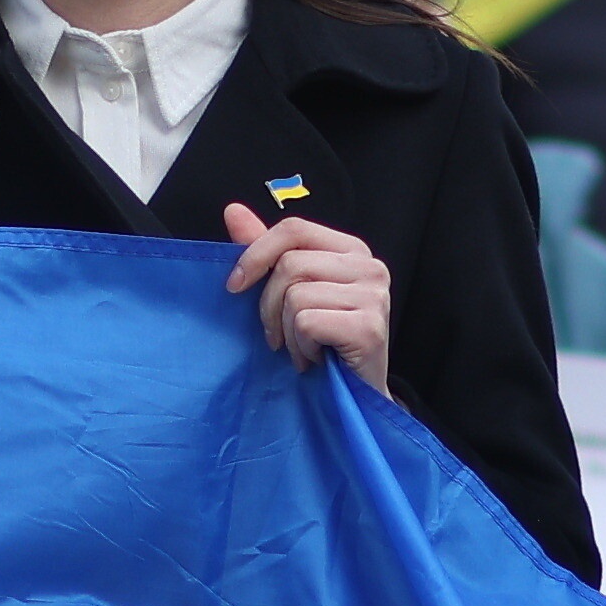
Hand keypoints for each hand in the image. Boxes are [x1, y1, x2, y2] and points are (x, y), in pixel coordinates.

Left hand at [217, 201, 389, 382]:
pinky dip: (300, 347)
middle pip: (290, 265)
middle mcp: (370, 266)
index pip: (293, 229)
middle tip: (278, 335)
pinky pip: (307, 323)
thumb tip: (232, 211)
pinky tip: (314, 358)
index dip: (255, 253)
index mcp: (351, 250)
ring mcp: (373, 296)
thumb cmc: (321, 341)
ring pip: (295, 296)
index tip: (234, 286)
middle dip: (269, 306)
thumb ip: (266, 251)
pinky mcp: (369, 327)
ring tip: (303, 348)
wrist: (355, 394)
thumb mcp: (291, 290)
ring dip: (287, 332)